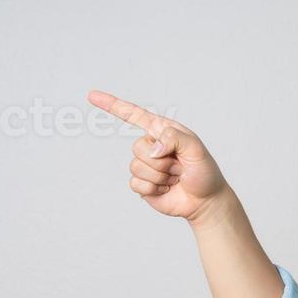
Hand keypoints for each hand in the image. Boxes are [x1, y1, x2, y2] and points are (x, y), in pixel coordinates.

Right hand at [86, 89, 234, 225]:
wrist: (205, 201)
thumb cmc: (204, 172)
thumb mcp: (196, 149)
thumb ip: (175, 138)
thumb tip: (152, 149)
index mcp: (163, 131)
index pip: (134, 115)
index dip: (113, 105)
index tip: (92, 96)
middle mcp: (151, 146)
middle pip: (137, 147)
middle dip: (162, 161)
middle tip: (179, 167)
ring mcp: (145, 165)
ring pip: (136, 167)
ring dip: (160, 176)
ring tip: (174, 178)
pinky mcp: (142, 184)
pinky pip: (135, 183)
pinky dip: (154, 189)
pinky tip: (166, 188)